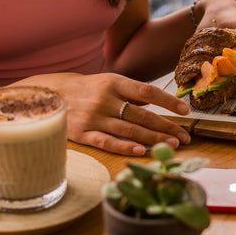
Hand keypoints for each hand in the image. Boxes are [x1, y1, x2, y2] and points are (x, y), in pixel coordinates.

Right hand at [13, 73, 190, 155]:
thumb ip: (131, 93)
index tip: (185, 111)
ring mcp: (94, 117)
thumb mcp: (109, 82)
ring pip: (129, 130)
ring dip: (153, 139)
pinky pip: (107, 141)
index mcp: (114, 83)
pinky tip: (142, 152)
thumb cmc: (87, 89)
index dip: (168, 101)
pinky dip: (124, 147)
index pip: (147, 92)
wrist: (50, 94)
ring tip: (172, 145)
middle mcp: (105, 99)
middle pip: (142, 115)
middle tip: (184, 137)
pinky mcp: (82, 133)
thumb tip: (157, 104)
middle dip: (166, 127)